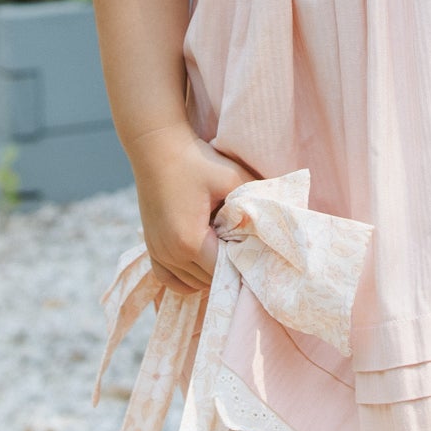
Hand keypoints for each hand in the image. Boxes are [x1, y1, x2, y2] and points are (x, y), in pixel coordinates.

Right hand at [131, 125, 247, 292]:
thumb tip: (279, 222)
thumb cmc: (195, 161)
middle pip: (209, 281)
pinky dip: (188, 278)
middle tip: (245, 249)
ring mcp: (157, 252)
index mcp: (190, 240)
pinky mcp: (151, 247)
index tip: (258, 252)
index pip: (225, 273)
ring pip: (192, 284)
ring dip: (210, 273)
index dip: (244, 265)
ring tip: (225, 250)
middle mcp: (170, 253)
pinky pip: (170, 280)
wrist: (155, 146)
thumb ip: (256, 203)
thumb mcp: (231, 178)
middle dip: (230, 269)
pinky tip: (202, 263)